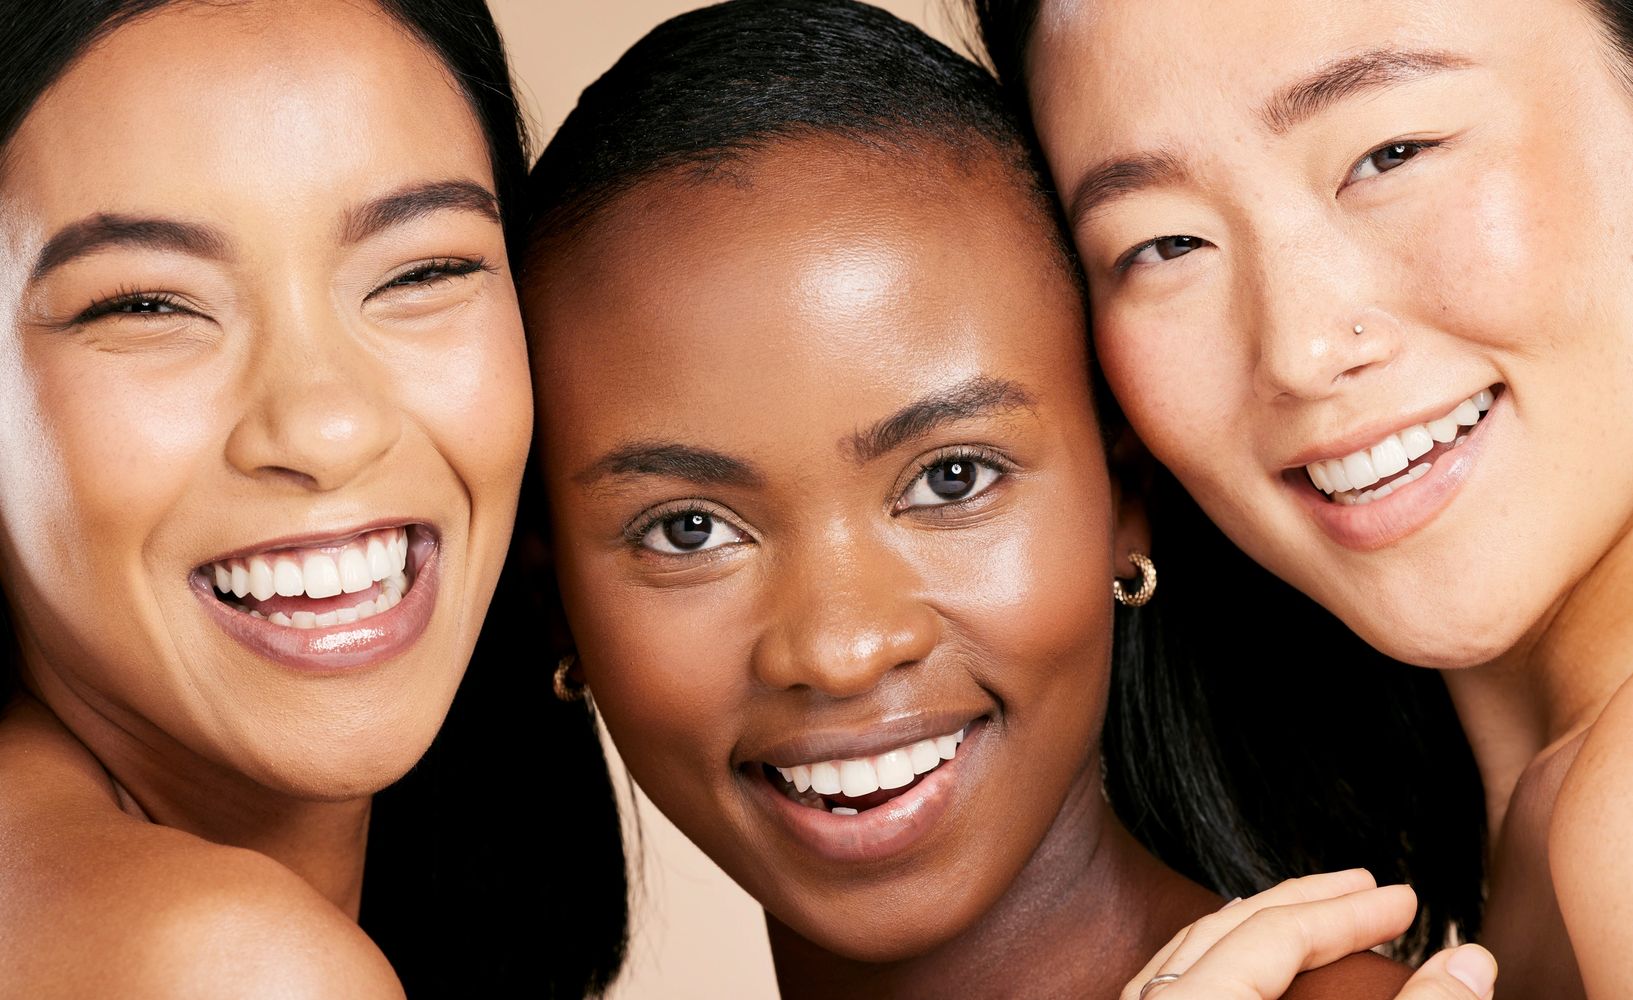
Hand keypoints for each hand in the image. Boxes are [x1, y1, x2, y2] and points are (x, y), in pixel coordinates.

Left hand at [1121, 870, 1497, 999]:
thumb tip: (1470, 962)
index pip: (1275, 933)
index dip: (1348, 913)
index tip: (1406, 902)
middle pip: (1222, 928)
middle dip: (1303, 902)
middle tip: (1368, 888)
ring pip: (1186, 954)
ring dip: (1255, 925)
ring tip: (1314, 916)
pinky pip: (1169, 983)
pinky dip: (1217, 962)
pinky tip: (1247, 972)